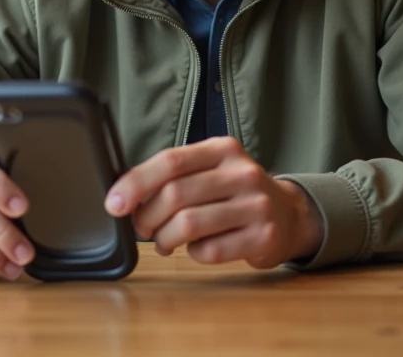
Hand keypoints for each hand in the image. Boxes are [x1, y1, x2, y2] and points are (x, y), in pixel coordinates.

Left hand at [104, 137, 323, 268]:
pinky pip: (210, 250)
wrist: (288, 214)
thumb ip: (173, 175)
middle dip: (147, 217)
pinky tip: (197, 247)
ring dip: (164, 239)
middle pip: (176, 195)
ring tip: (164, 242)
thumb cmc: (234, 193)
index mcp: (223, 149)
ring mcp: (256, 205)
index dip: (136, 183)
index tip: (114, 204)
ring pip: (189, 225)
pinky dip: (193, 253)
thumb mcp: (210, 170)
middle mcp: (242, 173)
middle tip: (141, 228)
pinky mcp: (263, 236)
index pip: (170, 161)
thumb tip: (122, 195)